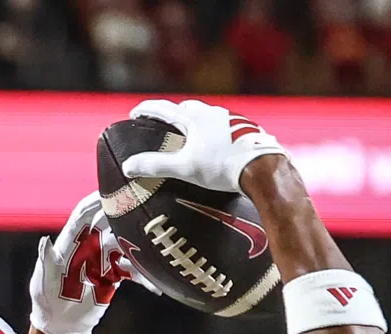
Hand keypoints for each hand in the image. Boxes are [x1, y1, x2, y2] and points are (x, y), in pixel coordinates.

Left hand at [29, 192, 137, 333]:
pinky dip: (142, 275)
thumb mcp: (42, 281)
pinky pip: (131, 270)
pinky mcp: (113, 277)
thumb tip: (45, 241)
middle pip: (108, 223)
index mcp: (69, 243)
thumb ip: (45, 261)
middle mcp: (88, 246)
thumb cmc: (46, 301)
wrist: (60, 327)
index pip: (83, 215)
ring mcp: (102, 261)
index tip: (109, 193)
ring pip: (123, 244)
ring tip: (150, 248)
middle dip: (122, 216)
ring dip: (136, 245)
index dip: (95, 202)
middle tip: (140, 212)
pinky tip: (154, 282)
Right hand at [122, 97, 286, 193]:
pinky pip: (226, 129)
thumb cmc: (221, 167)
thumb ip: (156, 166)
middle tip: (166, 127)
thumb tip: (128, 165)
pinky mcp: (247, 131)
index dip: (147, 111)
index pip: (163, 109)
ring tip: (193, 140)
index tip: (135, 113)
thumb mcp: (185, 168)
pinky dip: (217, 135)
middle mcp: (212, 113)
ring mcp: (231, 120)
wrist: (261, 167)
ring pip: (209, 118)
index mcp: (194, 118)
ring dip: (198, 125)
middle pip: (187, 109)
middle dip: (174, 116)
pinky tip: (219, 148)